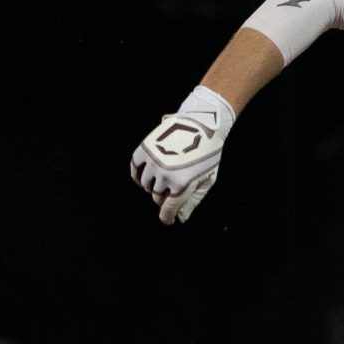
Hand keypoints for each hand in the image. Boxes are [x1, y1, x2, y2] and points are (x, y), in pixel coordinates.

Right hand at [131, 92, 232, 223]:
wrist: (200, 124)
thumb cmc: (208, 154)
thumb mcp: (207, 179)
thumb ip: (193, 201)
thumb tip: (181, 218)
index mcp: (182, 185)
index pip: (168, 210)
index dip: (167, 218)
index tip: (168, 220)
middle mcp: (165, 175)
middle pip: (157, 197)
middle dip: (164, 199)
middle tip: (170, 195)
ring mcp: (153, 162)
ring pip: (147, 185)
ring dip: (153, 188)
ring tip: (162, 182)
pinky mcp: (145, 150)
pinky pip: (134, 169)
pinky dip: (137, 176)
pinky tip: (143, 179)